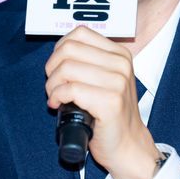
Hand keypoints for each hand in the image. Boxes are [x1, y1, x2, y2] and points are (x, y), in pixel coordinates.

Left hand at [45, 26, 158, 178]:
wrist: (127, 145)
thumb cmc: (110, 115)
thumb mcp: (105, 79)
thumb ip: (89, 62)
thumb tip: (58, 53)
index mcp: (120, 54)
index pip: (79, 33)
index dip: (59, 49)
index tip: (57, 68)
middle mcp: (121, 65)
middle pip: (69, 49)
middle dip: (52, 68)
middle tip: (53, 85)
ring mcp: (118, 83)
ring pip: (67, 68)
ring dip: (52, 85)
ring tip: (55, 96)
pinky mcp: (110, 102)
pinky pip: (70, 89)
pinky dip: (57, 97)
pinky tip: (58, 105)